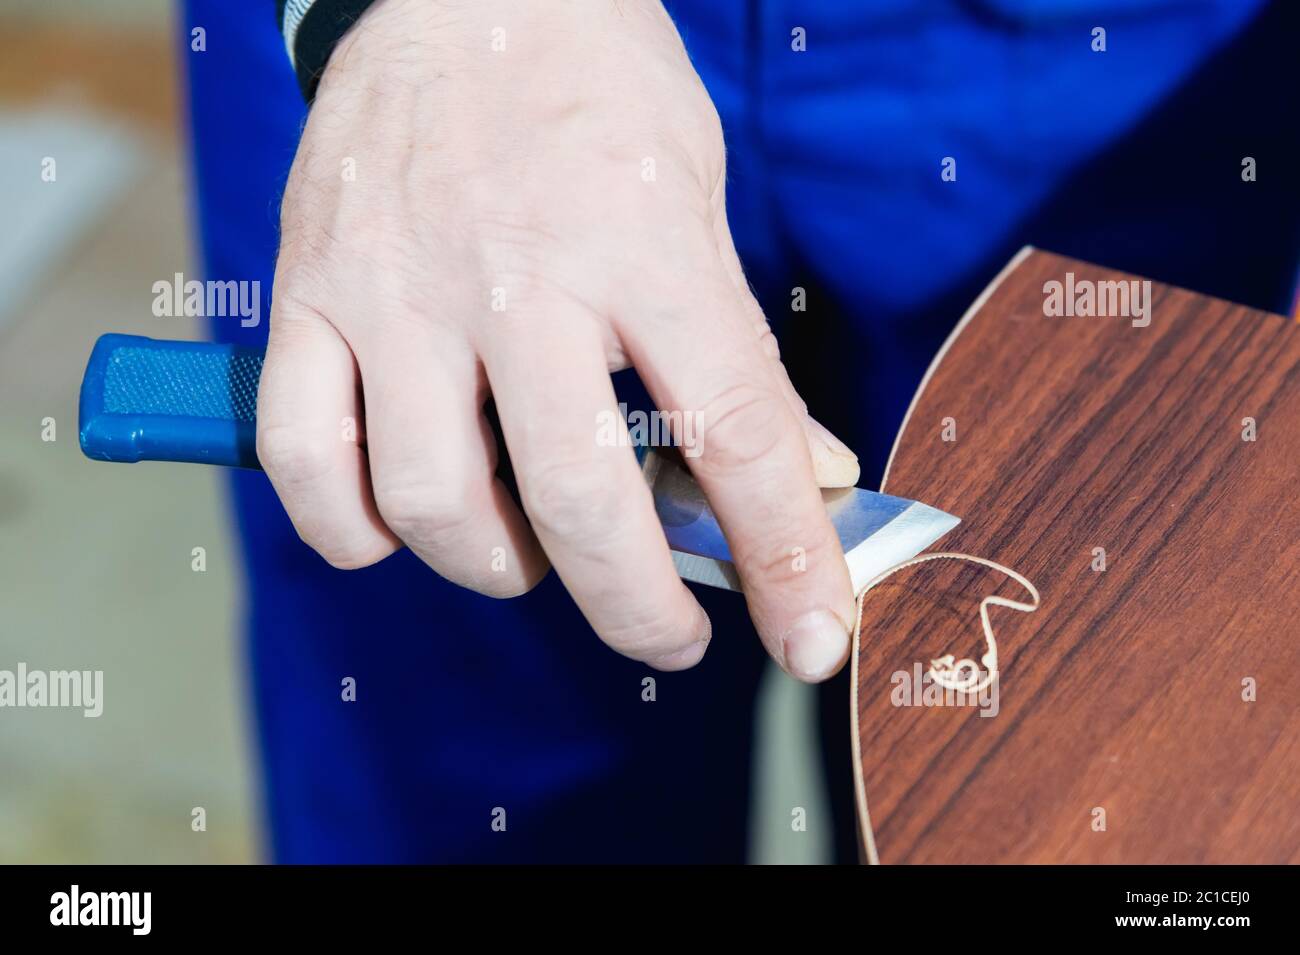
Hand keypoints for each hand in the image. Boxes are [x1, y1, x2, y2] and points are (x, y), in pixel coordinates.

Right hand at [257, 0, 859, 680]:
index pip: (735, 431)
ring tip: (529, 549)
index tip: (809, 636)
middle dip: (637, 608)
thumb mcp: (699, 200)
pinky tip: (399, 521)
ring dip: (496, 566)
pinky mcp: (310, 295)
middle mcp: (518, 276)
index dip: (786, 556)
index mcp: (642, 243)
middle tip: (671, 634)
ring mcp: (399, 290)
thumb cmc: (596, 94)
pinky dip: (351, 528)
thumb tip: (796, 477)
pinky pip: (304, 458)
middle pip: (576, 500)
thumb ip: (732, 349)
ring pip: (429, 501)